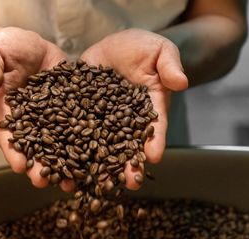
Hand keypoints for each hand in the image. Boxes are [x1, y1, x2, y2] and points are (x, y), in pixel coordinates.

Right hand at [0, 27, 74, 191]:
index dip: (14, 151)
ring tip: (74, 181)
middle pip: (36, 147)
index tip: (20, 167)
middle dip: (41, 166)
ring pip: (59, 142)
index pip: (9, 135)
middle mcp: (31, 120)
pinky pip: (79, 123)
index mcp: (8, 111)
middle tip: (47, 184)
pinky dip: (86, 140)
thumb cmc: (3, 49)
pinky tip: (96, 154)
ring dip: (66, 162)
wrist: (27, 44)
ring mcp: (52, 115)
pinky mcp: (70, 106)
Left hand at [81, 29, 187, 189]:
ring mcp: (103, 118)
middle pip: (128, 143)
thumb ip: (169, 66)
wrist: (115, 45)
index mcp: (148, 107)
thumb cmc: (143, 48)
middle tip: (128, 183)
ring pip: (101, 142)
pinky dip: (72, 142)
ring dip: (99, 161)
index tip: (154, 157)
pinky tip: (66, 160)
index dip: (155, 141)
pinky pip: (76, 127)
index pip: (154, 125)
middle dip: (128, 163)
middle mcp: (126, 119)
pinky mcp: (83, 112)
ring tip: (95, 181)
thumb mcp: (160, 51)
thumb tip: (182, 82)